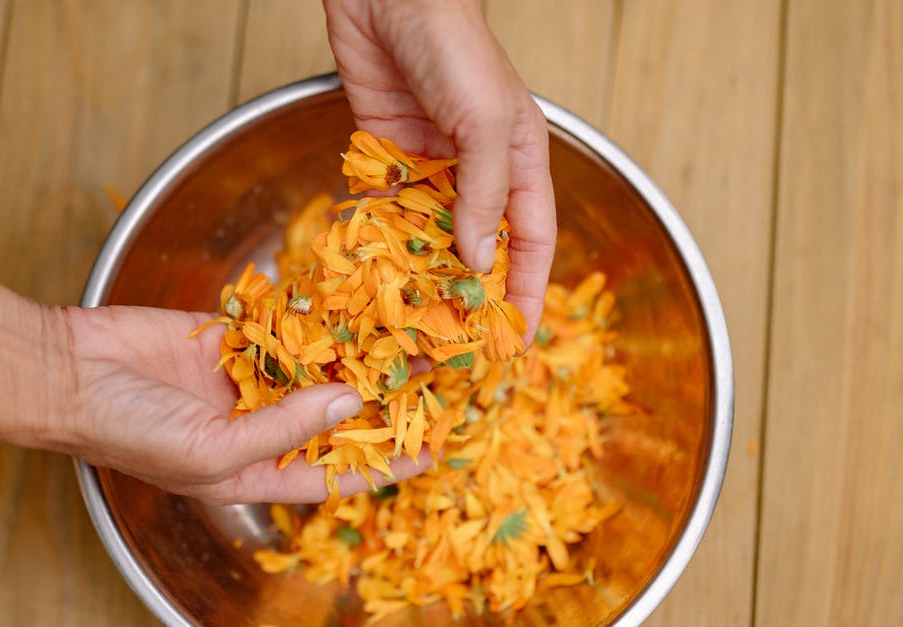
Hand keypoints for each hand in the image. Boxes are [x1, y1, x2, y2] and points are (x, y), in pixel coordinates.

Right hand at [51, 306, 428, 504]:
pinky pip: (282, 328)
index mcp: (252, 470)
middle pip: (331, 416)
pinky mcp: (228, 336)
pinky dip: (313, 319)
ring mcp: (242, 378)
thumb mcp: (211, 449)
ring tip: (408, 336)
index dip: (381, 464)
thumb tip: (349, 406)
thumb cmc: (128, 430)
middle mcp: (254, 425)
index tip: (429, 450)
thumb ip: (284, 429)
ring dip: (355, 355)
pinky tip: (355, 304)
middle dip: (379, 400)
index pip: (331, 472)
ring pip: (313, 368)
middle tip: (431, 377)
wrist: (67, 372)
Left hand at [324, 0, 556, 336]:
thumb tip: (479, 263)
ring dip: (420, 275)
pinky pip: (386, 209)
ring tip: (408, 323)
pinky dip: (380, 240)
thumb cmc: (454, 47)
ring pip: (429, 235)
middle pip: (479, 246)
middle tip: (454, 343)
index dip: (528, 291)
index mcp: (519, 161)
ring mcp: (430, 164)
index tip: (518, 340)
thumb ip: (484, 195)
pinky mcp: (385, 155)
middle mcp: (477, 169)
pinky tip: (371, 274)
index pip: (531, 241)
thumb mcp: (484, 124)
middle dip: (469, 294)